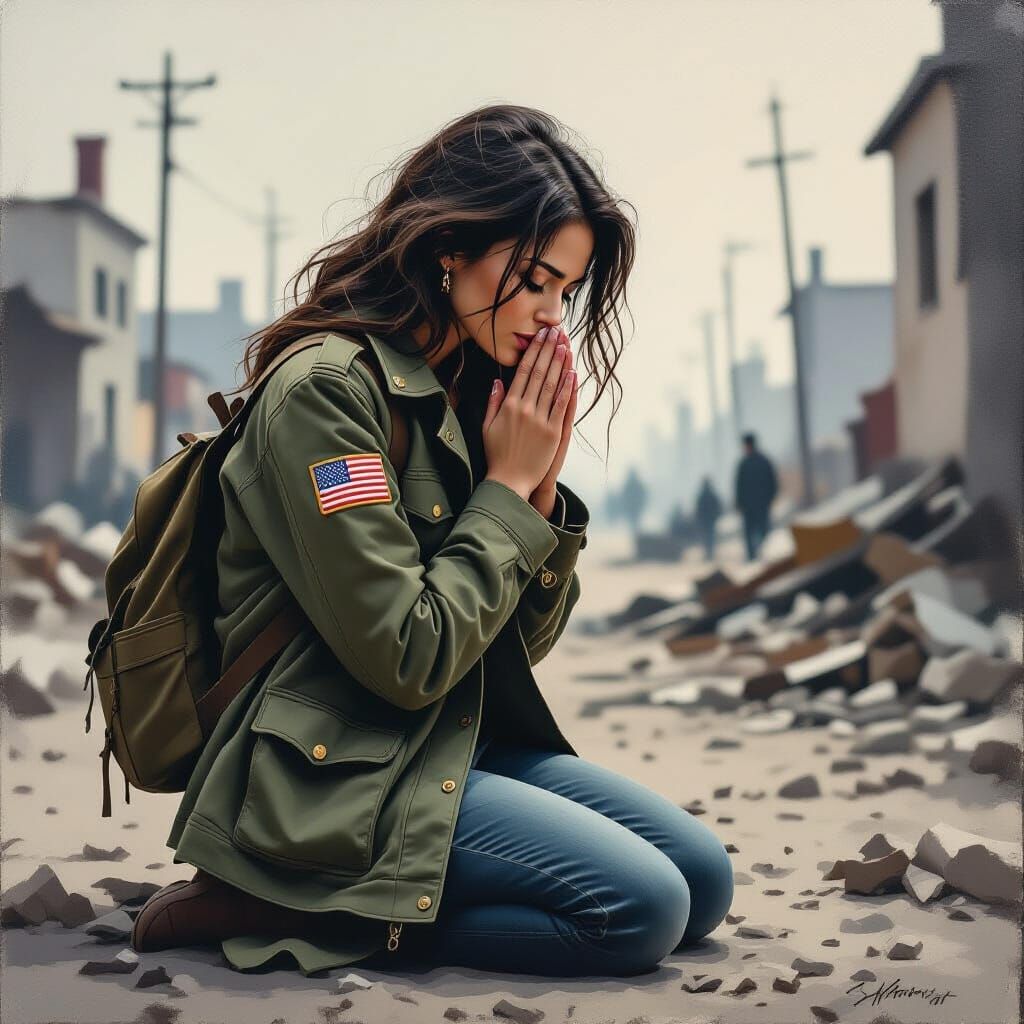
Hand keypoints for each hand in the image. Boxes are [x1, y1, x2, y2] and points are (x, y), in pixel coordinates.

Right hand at [482, 326, 575, 499]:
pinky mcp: (553, 433)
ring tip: (566, 345)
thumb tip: (498, 381)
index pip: (523, 371)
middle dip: (549, 350)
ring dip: (560, 363)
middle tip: (557, 331)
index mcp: (508, 405)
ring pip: (552, 385)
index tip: (540, 336)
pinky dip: (568, 388)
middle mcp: (525, 409)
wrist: (509, 482)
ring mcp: (540, 420)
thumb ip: (493, 402)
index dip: (533, 351)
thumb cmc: (497, 455)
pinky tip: (573, 373)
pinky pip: (562, 406)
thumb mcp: (487, 427)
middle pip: (540, 373)